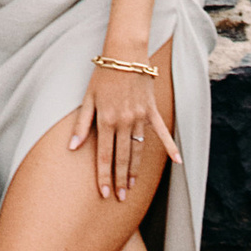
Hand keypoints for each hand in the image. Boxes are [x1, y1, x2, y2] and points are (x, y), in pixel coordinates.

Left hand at [66, 56, 179, 206]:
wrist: (125, 52)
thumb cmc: (102, 74)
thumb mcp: (87, 98)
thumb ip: (81, 124)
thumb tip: (72, 147)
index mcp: (106, 120)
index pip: (104, 155)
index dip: (103, 176)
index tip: (103, 194)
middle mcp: (124, 122)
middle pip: (122, 157)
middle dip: (120, 179)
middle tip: (120, 197)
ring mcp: (140, 117)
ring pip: (138, 149)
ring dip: (135, 169)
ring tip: (133, 186)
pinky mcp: (152, 110)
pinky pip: (162, 132)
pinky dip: (170, 146)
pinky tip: (178, 161)